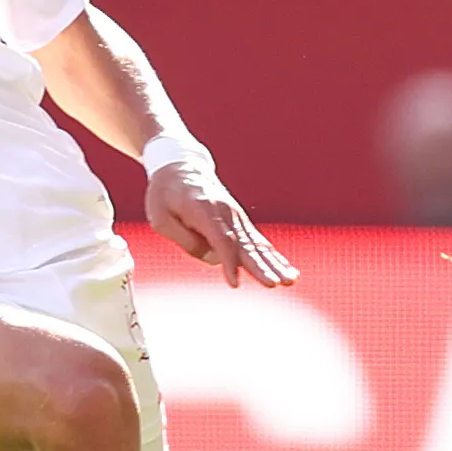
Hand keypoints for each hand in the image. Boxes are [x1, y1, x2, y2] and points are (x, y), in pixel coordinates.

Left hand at [146, 161, 299, 288]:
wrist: (180, 166)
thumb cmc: (165, 194)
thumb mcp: (160, 217)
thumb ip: (184, 239)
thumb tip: (212, 258)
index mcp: (204, 209)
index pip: (221, 240)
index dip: (228, 262)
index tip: (234, 283)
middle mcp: (226, 213)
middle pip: (245, 245)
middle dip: (260, 267)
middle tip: (274, 284)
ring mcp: (236, 217)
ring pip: (257, 245)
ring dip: (274, 264)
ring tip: (290, 280)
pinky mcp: (240, 223)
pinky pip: (258, 243)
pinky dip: (273, 256)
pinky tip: (288, 270)